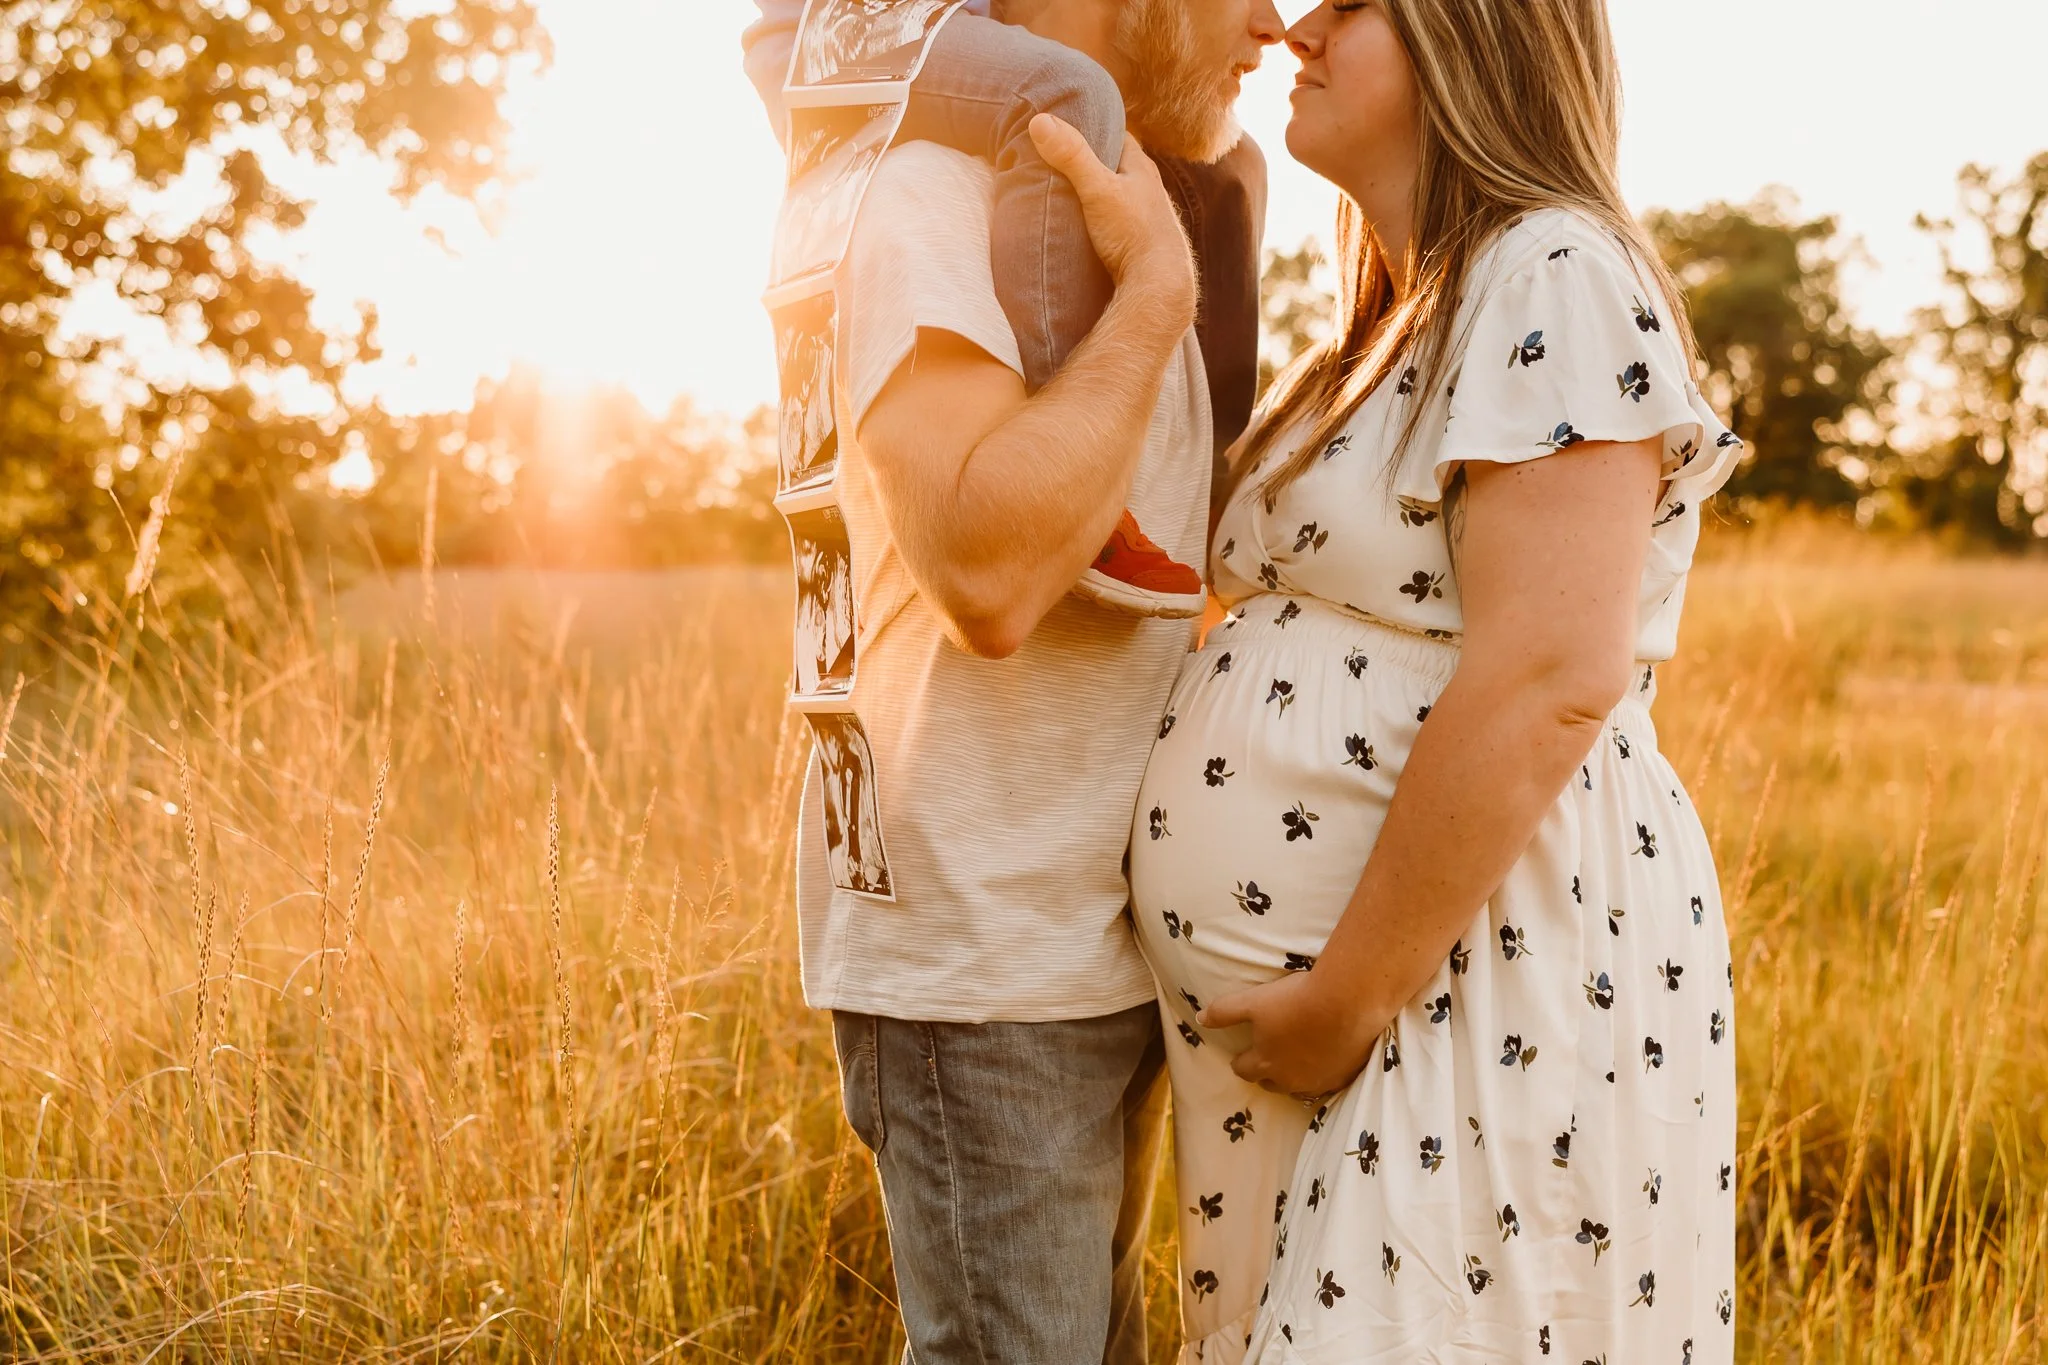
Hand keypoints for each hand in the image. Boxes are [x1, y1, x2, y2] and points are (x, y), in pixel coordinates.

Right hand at [1029, 115, 1196, 328]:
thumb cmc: (1133, 234)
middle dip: (1091, 161)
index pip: (1118, 135)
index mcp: (1141, 168)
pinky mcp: (1139, 243)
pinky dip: (1099, 219)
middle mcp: (1148, 189)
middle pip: (1115, 166)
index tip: (1069, 125)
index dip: (1095, 127)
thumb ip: (1071, 156)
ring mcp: (1145, 217)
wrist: (1159, 285)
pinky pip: (1115, 222)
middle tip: (1059, 159)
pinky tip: (1083, 228)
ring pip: (1116, 196)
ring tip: (1065, 193)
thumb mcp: (1098, 189)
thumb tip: (1039, 120)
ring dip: (1095, 194)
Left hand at [1200, 969, 1393, 1098]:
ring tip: (1298, 1060)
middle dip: (1266, 1072)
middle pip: (1271, 1083)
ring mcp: (1318, 1081)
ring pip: (1300, 1087)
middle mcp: (1289, 1079)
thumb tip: (1200, 1018)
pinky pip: (1328, 1082)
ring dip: (1295, 1076)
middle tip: (1269, 1057)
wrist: (1346, 1002)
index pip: (1243, 1069)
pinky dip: (1323, 1073)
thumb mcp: (1252, 1001)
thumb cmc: (1294, 1000)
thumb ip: (1224, 1012)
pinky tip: (1327, 1059)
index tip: (1241, 1055)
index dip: (1240, 1061)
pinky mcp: (1343, 1077)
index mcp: (1264, 1061)